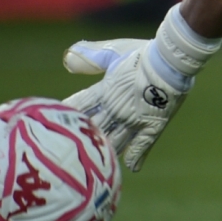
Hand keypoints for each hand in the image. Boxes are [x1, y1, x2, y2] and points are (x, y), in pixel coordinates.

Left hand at [62, 9, 220, 170]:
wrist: (172, 61)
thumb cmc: (144, 54)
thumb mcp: (114, 52)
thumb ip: (91, 57)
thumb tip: (66, 59)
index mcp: (105, 90)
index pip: (79, 105)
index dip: (65, 114)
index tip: (49, 125)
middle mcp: (116, 108)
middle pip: (93, 128)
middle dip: (80, 138)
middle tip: (66, 151)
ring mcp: (134, 119)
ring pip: (114, 140)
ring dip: (104, 151)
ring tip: (92, 165)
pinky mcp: (153, 125)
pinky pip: (142, 144)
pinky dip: (136, 156)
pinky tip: (130, 168)